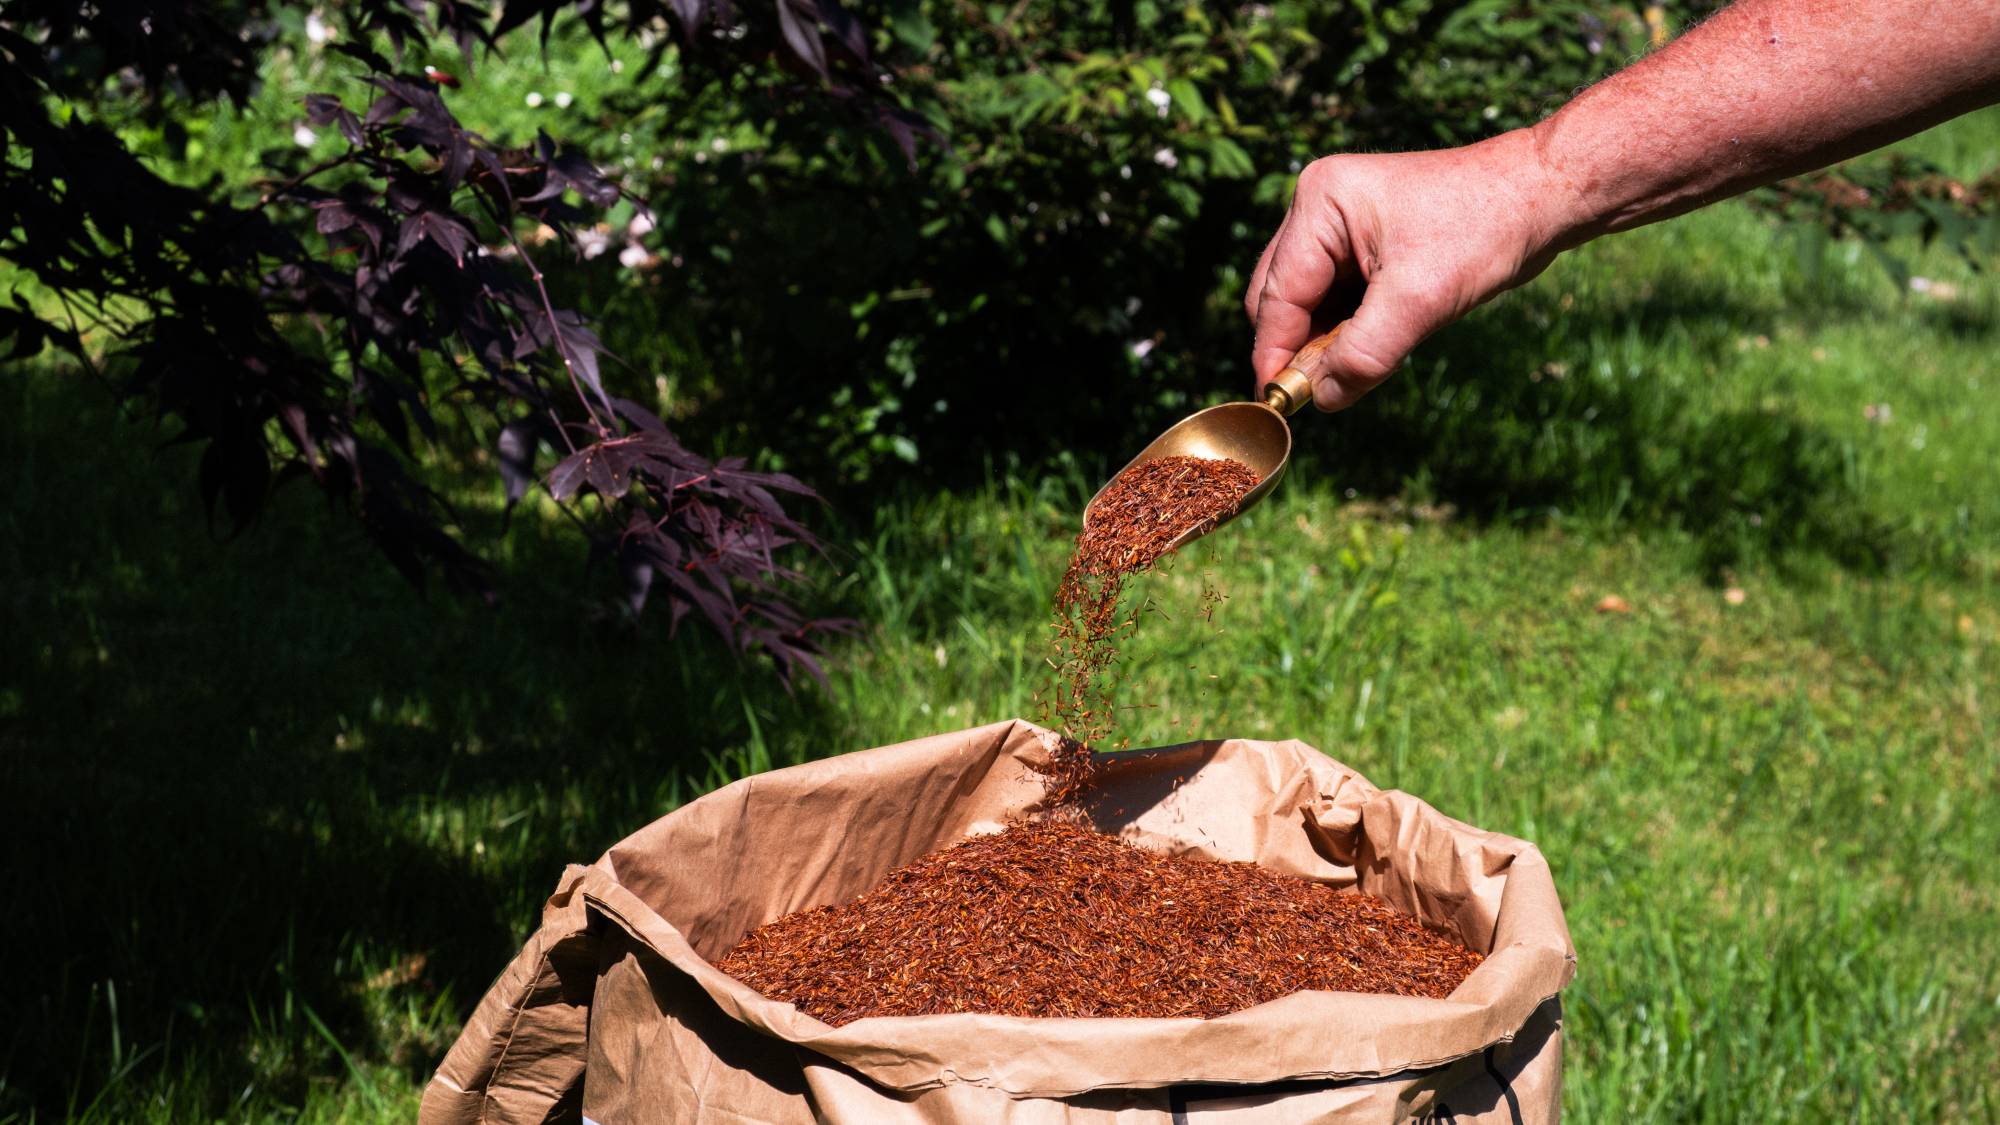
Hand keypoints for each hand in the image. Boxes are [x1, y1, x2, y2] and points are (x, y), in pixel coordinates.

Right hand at [1244, 129, 1575, 410]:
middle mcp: (1319, 207)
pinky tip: (1383, 342)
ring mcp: (1339, 224)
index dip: (1274, 354)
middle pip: (1283, 298)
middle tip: (1330, 389)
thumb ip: (1362, 355)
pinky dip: (1350, 329)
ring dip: (1330, 340)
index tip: (1276, 404)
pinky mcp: (1363, 242)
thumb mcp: (1419, 301)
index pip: (1277, 295)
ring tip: (1373, 359)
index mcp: (1320, 203)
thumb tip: (1321, 401)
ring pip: (1310, 303)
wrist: (1544, 195)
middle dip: (1303, 347)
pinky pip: (1337, 298)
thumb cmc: (1485, 229)